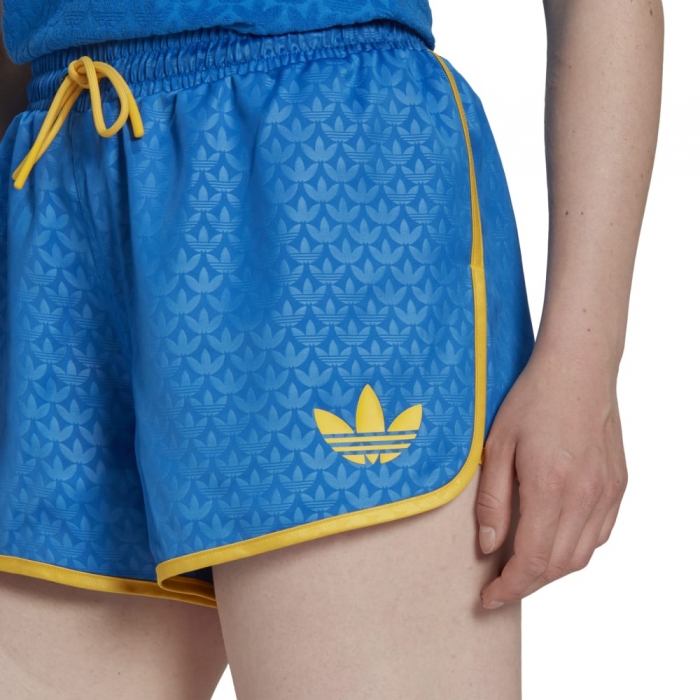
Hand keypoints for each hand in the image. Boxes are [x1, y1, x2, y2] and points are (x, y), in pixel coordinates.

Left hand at [476, 343, 627, 607]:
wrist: (577, 369)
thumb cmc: (531, 400)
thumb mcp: (496, 446)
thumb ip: (493, 501)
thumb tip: (489, 546)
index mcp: (551, 488)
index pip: (532, 561)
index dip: (509, 587)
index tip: (488, 598)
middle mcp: (585, 497)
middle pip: (558, 566)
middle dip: (526, 584)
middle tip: (500, 587)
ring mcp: (607, 493)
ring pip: (582, 556)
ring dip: (551, 571)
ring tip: (522, 569)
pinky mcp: (617, 485)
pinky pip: (600, 535)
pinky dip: (576, 550)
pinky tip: (554, 542)